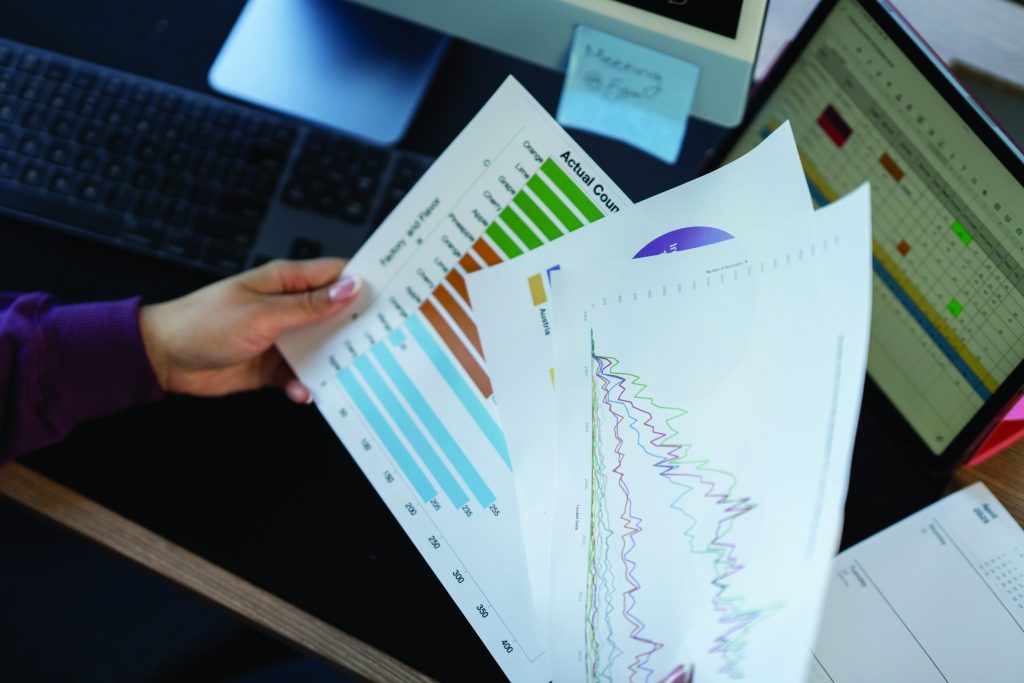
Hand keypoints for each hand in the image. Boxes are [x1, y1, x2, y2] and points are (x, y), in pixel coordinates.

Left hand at [139, 258, 359, 402]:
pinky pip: (301, 375)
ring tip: (347, 374)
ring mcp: (281, 336)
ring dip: (332, 363)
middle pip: (335, 314)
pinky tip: (303, 391)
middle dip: (355, 329)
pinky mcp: (272, 365)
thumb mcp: (262, 314)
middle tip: (379, 343)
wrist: (163, 359)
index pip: (336, 275)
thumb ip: (309, 307)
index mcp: (285, 281)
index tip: (393, 295)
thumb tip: (350, 288)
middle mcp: (287, 307)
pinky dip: (305, 385)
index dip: (364, 282)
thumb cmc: (204, 323)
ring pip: (322, 348)